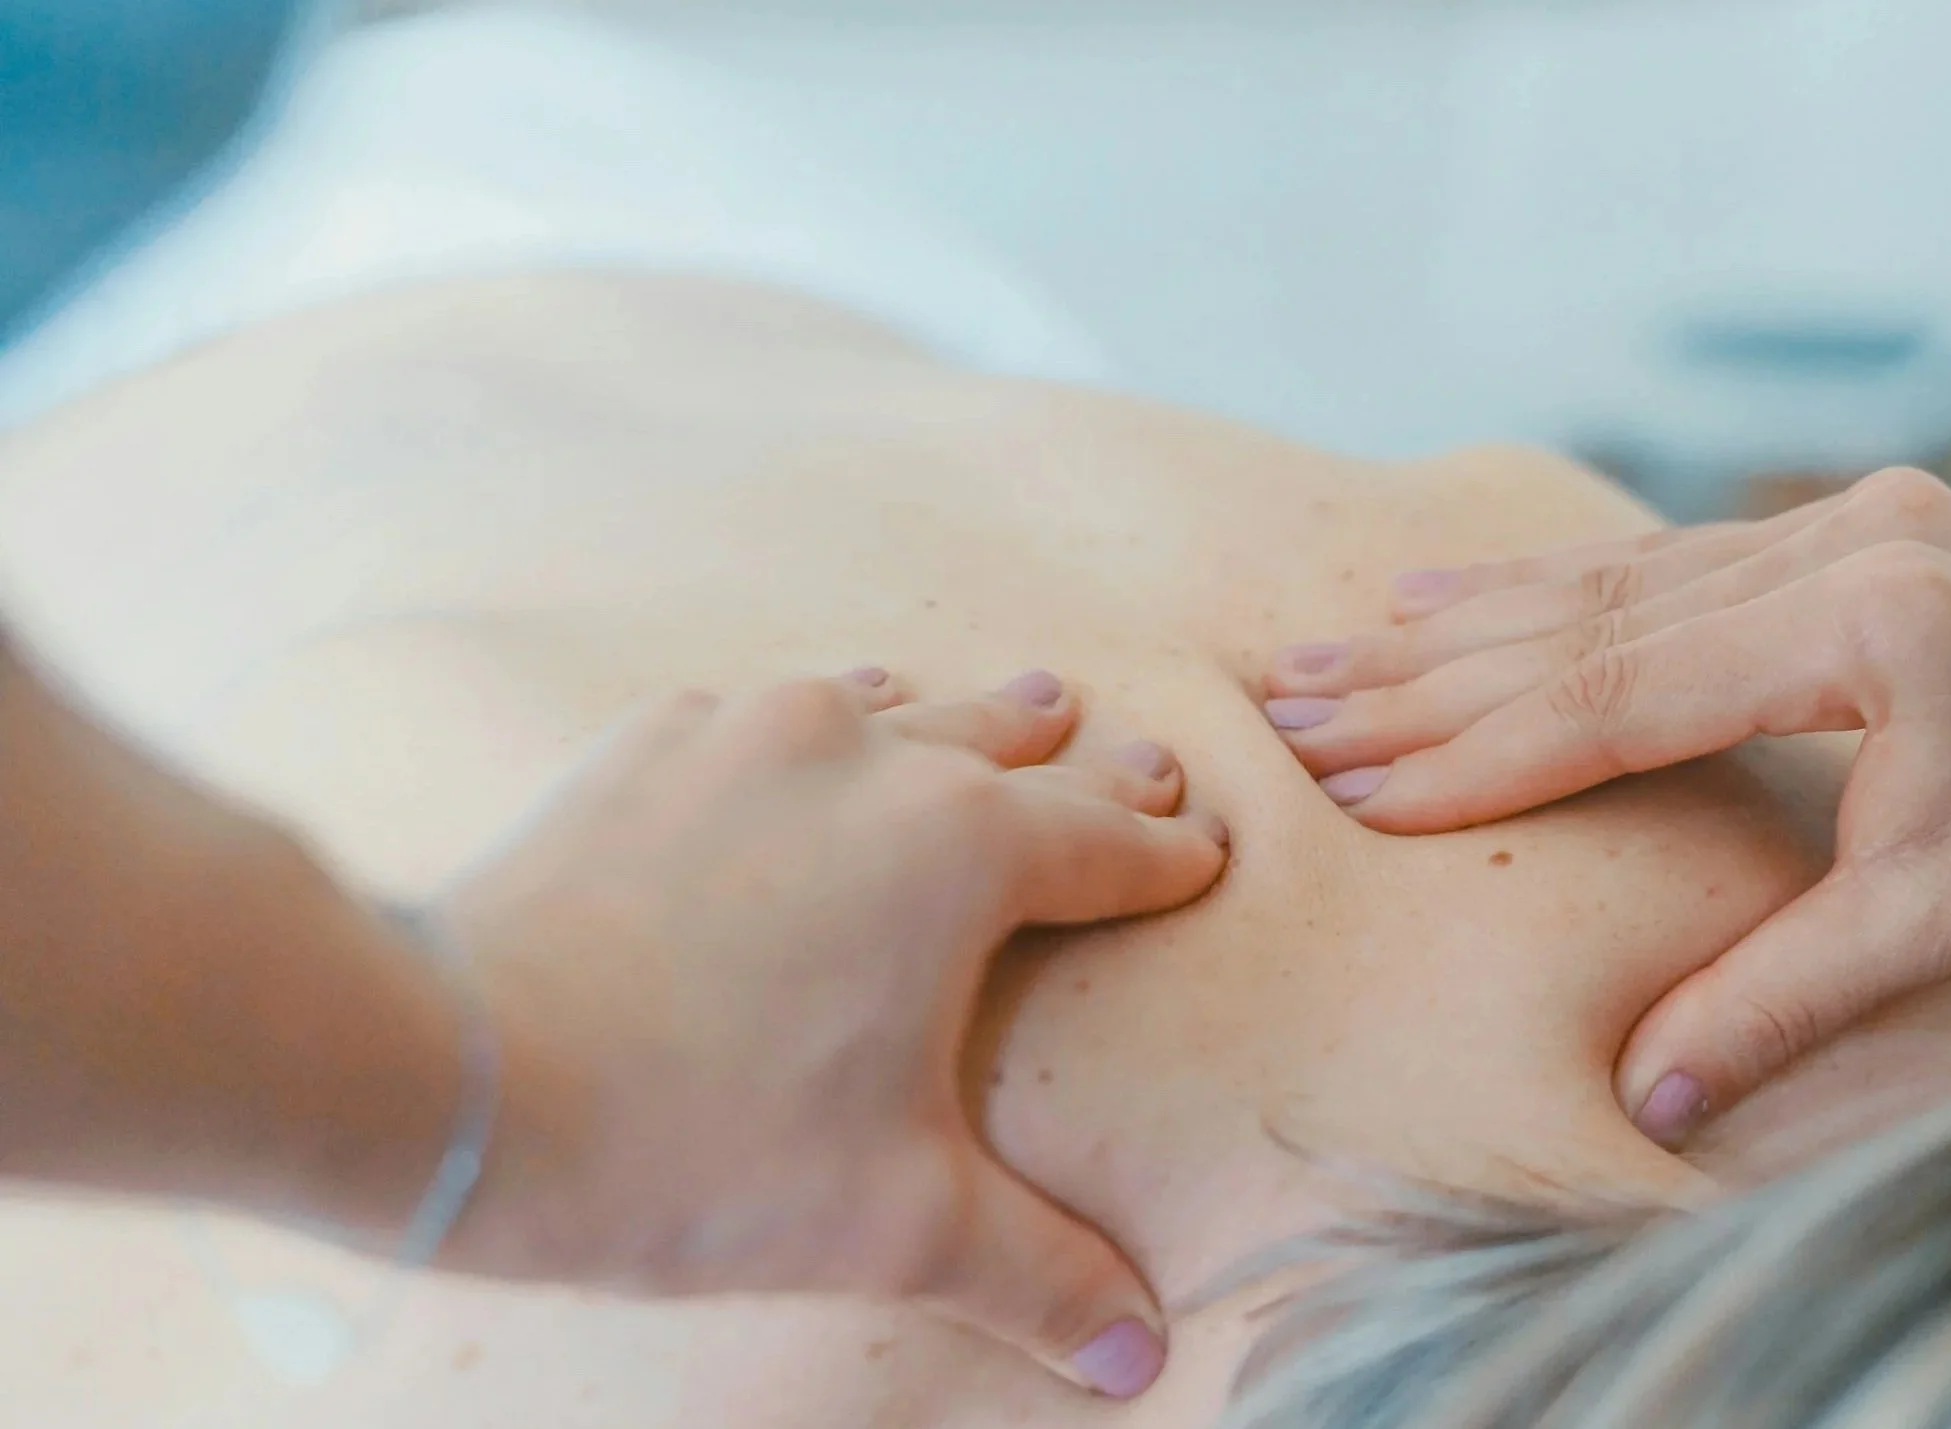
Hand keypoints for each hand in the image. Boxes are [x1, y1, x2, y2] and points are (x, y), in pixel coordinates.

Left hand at [429, 667, 1227, 1396]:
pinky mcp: (648, 745)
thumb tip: (1136, 1356)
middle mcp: (869, 756)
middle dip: (1083, 764)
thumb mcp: (895, 1223)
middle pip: (1012, 745)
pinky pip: (763, 712)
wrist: (460, 1076)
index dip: (1165, 853)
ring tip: (1008, 707)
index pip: (1105, 843)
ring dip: (956, 720)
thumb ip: (1037, 1275)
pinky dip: (814, 727)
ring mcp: (749, 733)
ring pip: (891, 705)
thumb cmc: (696, 1145)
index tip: (1202, 846)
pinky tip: (807, 737)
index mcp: (962, 849)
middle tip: (1137, 754)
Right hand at [1260, 467, 1950, 1145]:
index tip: (1357, 789)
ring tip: (1333, 646)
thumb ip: (1784, 993)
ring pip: (1611, 581)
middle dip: (1429, 679)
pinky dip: (1547, 590)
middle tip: (1291, 705)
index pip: (1621, 697)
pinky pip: (1660, 560)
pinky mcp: (1845, 532)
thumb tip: (1647, 1097)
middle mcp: (1845, 542)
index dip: (1479, 753)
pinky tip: (1452, 594)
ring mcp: (1843, 523)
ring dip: (1463, 626)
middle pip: (1589, 624)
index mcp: (1869, 621)